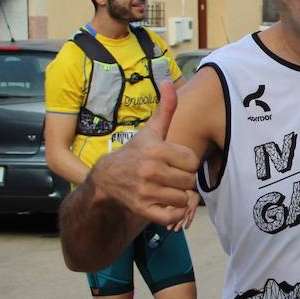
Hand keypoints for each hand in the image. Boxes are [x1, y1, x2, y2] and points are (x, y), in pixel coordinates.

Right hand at [87, 81, 197, 228]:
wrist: (107, 177)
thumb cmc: (135, 152)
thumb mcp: (151, 130)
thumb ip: (166, 109)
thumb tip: (170, 82)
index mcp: (156, 150)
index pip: (192, 161)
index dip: (187, 162)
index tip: (176, 161)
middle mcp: (150, 170)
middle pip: (189, 181)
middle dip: (184, 179)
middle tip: (172, 176)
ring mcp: (145, 192)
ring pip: (183, 199)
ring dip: (179, 196)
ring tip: (168, 188)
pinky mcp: (143, 209)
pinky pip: (172, 216)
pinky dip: (174, 213)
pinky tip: (166, 202)